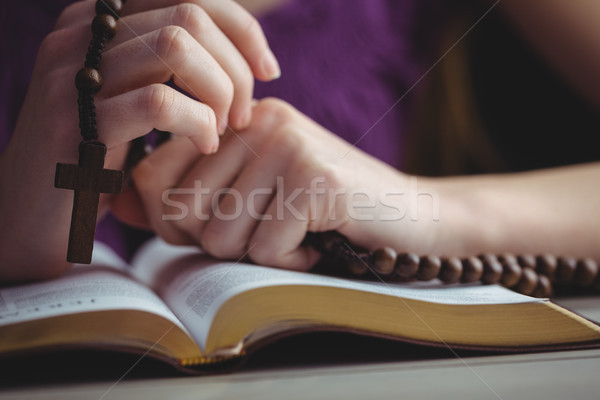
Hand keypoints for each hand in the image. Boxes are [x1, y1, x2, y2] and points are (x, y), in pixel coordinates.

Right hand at [0, 0, 279, 280]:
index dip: (241, 29)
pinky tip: (203, 146)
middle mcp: (80, 35)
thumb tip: (245, 59)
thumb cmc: (101, 157)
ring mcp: (72, 75)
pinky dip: (198, 123)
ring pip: (176, 46)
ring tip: (222, 129)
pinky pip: (159, 102)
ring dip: (219, 91)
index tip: (268, 71)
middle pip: (189, 17)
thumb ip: (172, 69)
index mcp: (99, 23)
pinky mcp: (76, 122)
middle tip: (242, 114)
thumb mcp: (136, 100)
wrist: (37, 214)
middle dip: (235, 67)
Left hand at [114, 98, 440, 270]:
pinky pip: (267, 248)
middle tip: (261, 235)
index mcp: (237, 121)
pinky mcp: (314, 179)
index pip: (153, 173)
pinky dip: (291, 263)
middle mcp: (258, 123)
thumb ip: (190, 198)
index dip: (172, 218)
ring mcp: (287, 146)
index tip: (217, 224)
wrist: (406, 214)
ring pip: (221, 236)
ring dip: (257, 255)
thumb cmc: (322, 212)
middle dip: (217, 242)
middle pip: (182, 213)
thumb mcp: (250, 196)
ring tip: (294, 236)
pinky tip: (317, 244)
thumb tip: (122, 205)